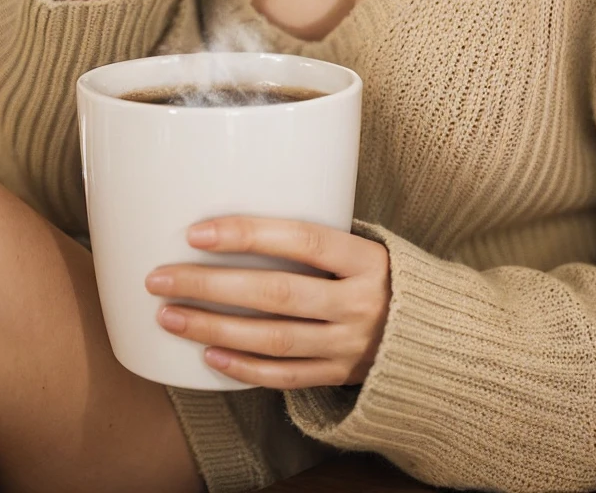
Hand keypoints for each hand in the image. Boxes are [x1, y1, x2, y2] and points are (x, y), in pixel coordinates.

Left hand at [147, 217, 390, 388]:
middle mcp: (359, 303)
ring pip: (273, 339)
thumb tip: (239, 218)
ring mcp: (349, 345)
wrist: (434, 333)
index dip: (248, 234)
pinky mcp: (338, 377)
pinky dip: (243, 368)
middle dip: (212, 285)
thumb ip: (316, 238)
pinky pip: (283, 377)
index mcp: (367, 258)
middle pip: (277, 293)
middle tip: (161, 278)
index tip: (197, 232)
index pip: (302, 240)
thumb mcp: (365, 246)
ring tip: (170, 316)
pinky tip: (208, 356)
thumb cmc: (381, 276)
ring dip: (214, 328)